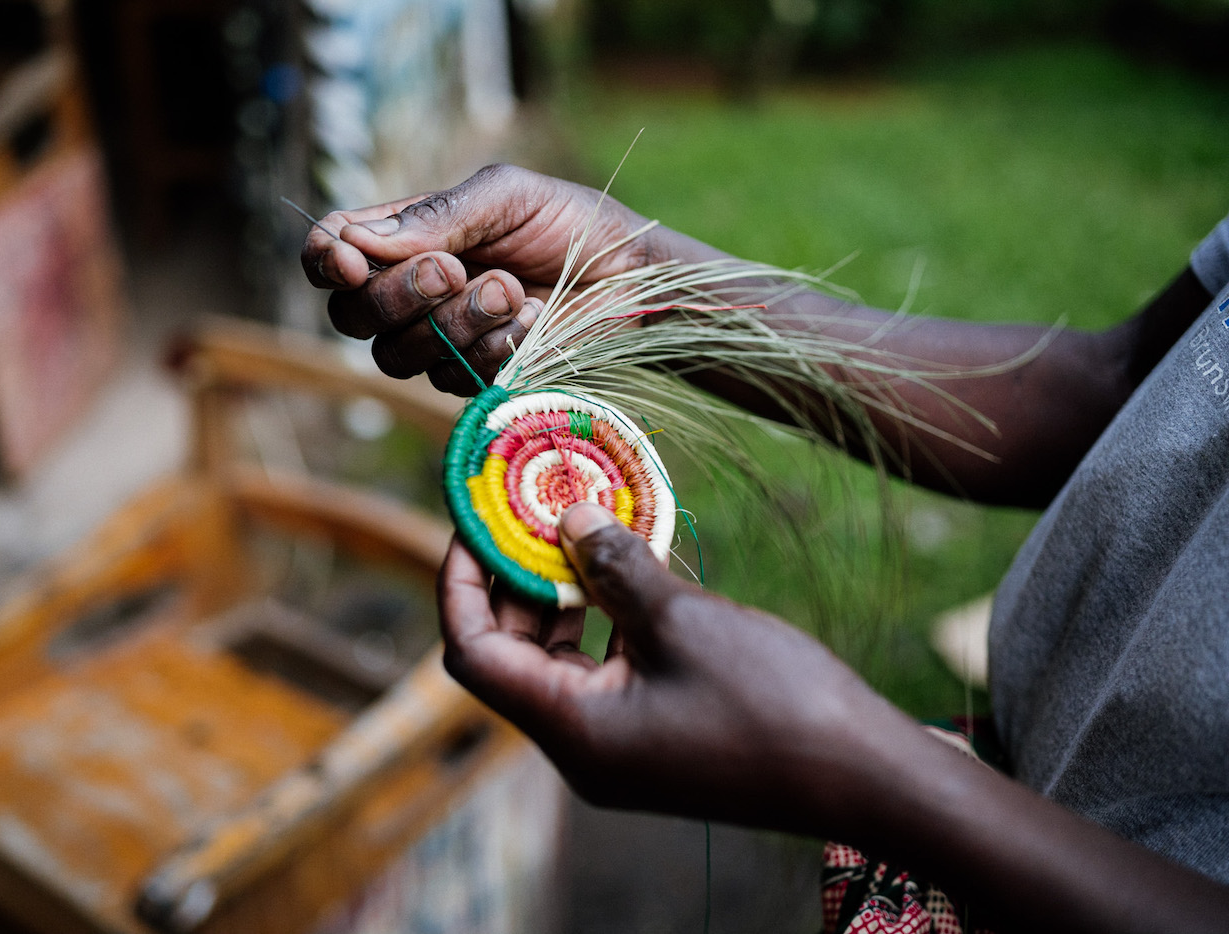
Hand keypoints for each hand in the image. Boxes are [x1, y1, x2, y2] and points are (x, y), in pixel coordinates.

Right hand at [300, 164, 658, 394]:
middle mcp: (409, 295)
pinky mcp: (474, 380)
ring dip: (454, 322)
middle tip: (453, 270)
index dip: (326, 261)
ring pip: (397, 355)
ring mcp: (438, 342)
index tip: (352, 261)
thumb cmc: (569, 223)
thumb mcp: (505, 195)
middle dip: (396, 295)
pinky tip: (533, 318)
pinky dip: (494, 347)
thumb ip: (437, 214)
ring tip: (511, 290)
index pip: (331, 255)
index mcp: (403, 239)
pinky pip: (452, 379)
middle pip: (352, 316)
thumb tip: (362, 240)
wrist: (630, 277)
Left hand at [437, 500, 885, 833]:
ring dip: (561, 593)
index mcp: (571, 729)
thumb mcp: (682, 619)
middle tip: (529, 507)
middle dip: (513, 577)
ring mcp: (618, 746)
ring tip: (578, 527)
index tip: (474, 518)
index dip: (462, 581)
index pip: (474, 652)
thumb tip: (568, 518)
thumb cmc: (773, 701)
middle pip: (510, 654)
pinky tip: (628, 567)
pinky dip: (602, 618)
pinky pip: (603, 669)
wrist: (861, 774)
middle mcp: (581, 746)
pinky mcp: (652, 735)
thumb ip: (614, 566)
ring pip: (557, 660)